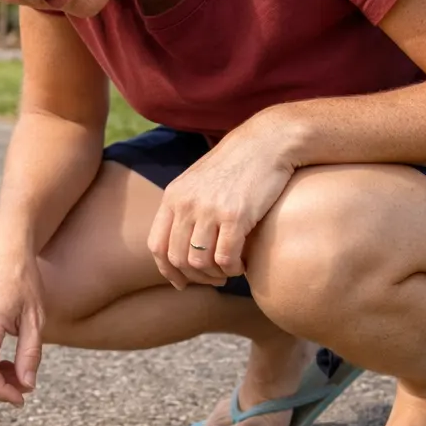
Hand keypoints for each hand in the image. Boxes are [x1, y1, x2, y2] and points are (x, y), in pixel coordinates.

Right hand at [0, 242, 45, 405]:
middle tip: (26, 388)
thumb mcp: (36, 319)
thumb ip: (30, 354)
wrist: (4, 253)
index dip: (2, 392)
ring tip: (20, 373)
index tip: (22, 399)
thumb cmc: (23, 282)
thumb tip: (27, 385)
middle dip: (0, 387)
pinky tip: (9, 362)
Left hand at [147, 116, 296, 287]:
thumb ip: (185, 208)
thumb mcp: (199, 182)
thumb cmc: (237, 165)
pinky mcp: (235, 215)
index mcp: (173, 196)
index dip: (167, 271)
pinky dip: (232, 269)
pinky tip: (242, 265)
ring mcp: (209, 210)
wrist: (268, 142)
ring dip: (215, 275)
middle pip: (177, 258)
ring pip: (200, 262)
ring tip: (228, 271)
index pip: (156, 245)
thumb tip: (181, 244)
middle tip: (214, 279)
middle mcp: (186, 204)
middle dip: (195, 277)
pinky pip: (225, 258)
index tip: (182, 283)